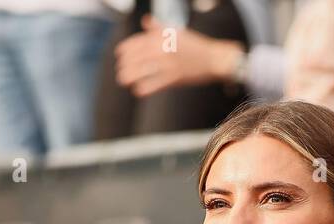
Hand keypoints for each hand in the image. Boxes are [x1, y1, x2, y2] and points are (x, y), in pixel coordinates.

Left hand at [115, 14, 244, 97]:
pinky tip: (138, 90)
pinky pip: (155, 84)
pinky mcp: (174, 78)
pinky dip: (144, 88)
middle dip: (125, 65)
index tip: (119, 56)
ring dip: (129, 76)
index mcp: (161, 37)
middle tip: (121, 71)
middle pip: (135, 58)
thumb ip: (158, 27)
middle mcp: (162, 49)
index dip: (124, 50)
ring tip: (123, 80)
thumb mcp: (176, 32)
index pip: (135, 43)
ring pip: (141, 71)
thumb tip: (146, 21)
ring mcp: (168, 64)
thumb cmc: (195, 45)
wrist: (213, 58)